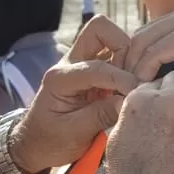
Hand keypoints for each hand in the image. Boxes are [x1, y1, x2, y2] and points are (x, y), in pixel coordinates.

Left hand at [12, 16, 136, 171]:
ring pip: (109, 37)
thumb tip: (129, 101)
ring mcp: (81, 63)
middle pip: (99, 29)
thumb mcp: (74, 134)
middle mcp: (70, 62)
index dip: (122, 79)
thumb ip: (101, 116)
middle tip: (134, 78)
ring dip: (127, 56)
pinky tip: (130, 88)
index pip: (97, 67)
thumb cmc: (50, 141)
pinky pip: (114, 55)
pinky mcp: (91, 70)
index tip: (138, 95)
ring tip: (133, 85)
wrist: (35, 144)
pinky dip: (127, 66)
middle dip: (123, 47)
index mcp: (60, 77)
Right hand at [124, 1, 173, 100]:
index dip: (138, 76)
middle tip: (122, 91)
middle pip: (143, 36)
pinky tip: (144, 71)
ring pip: (147, 31)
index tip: (131, 99)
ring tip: (130, 83)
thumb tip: (152, 93)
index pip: (154, 51)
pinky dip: (148, 49)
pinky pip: (159, 30)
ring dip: (136, 56)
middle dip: (130, 64)